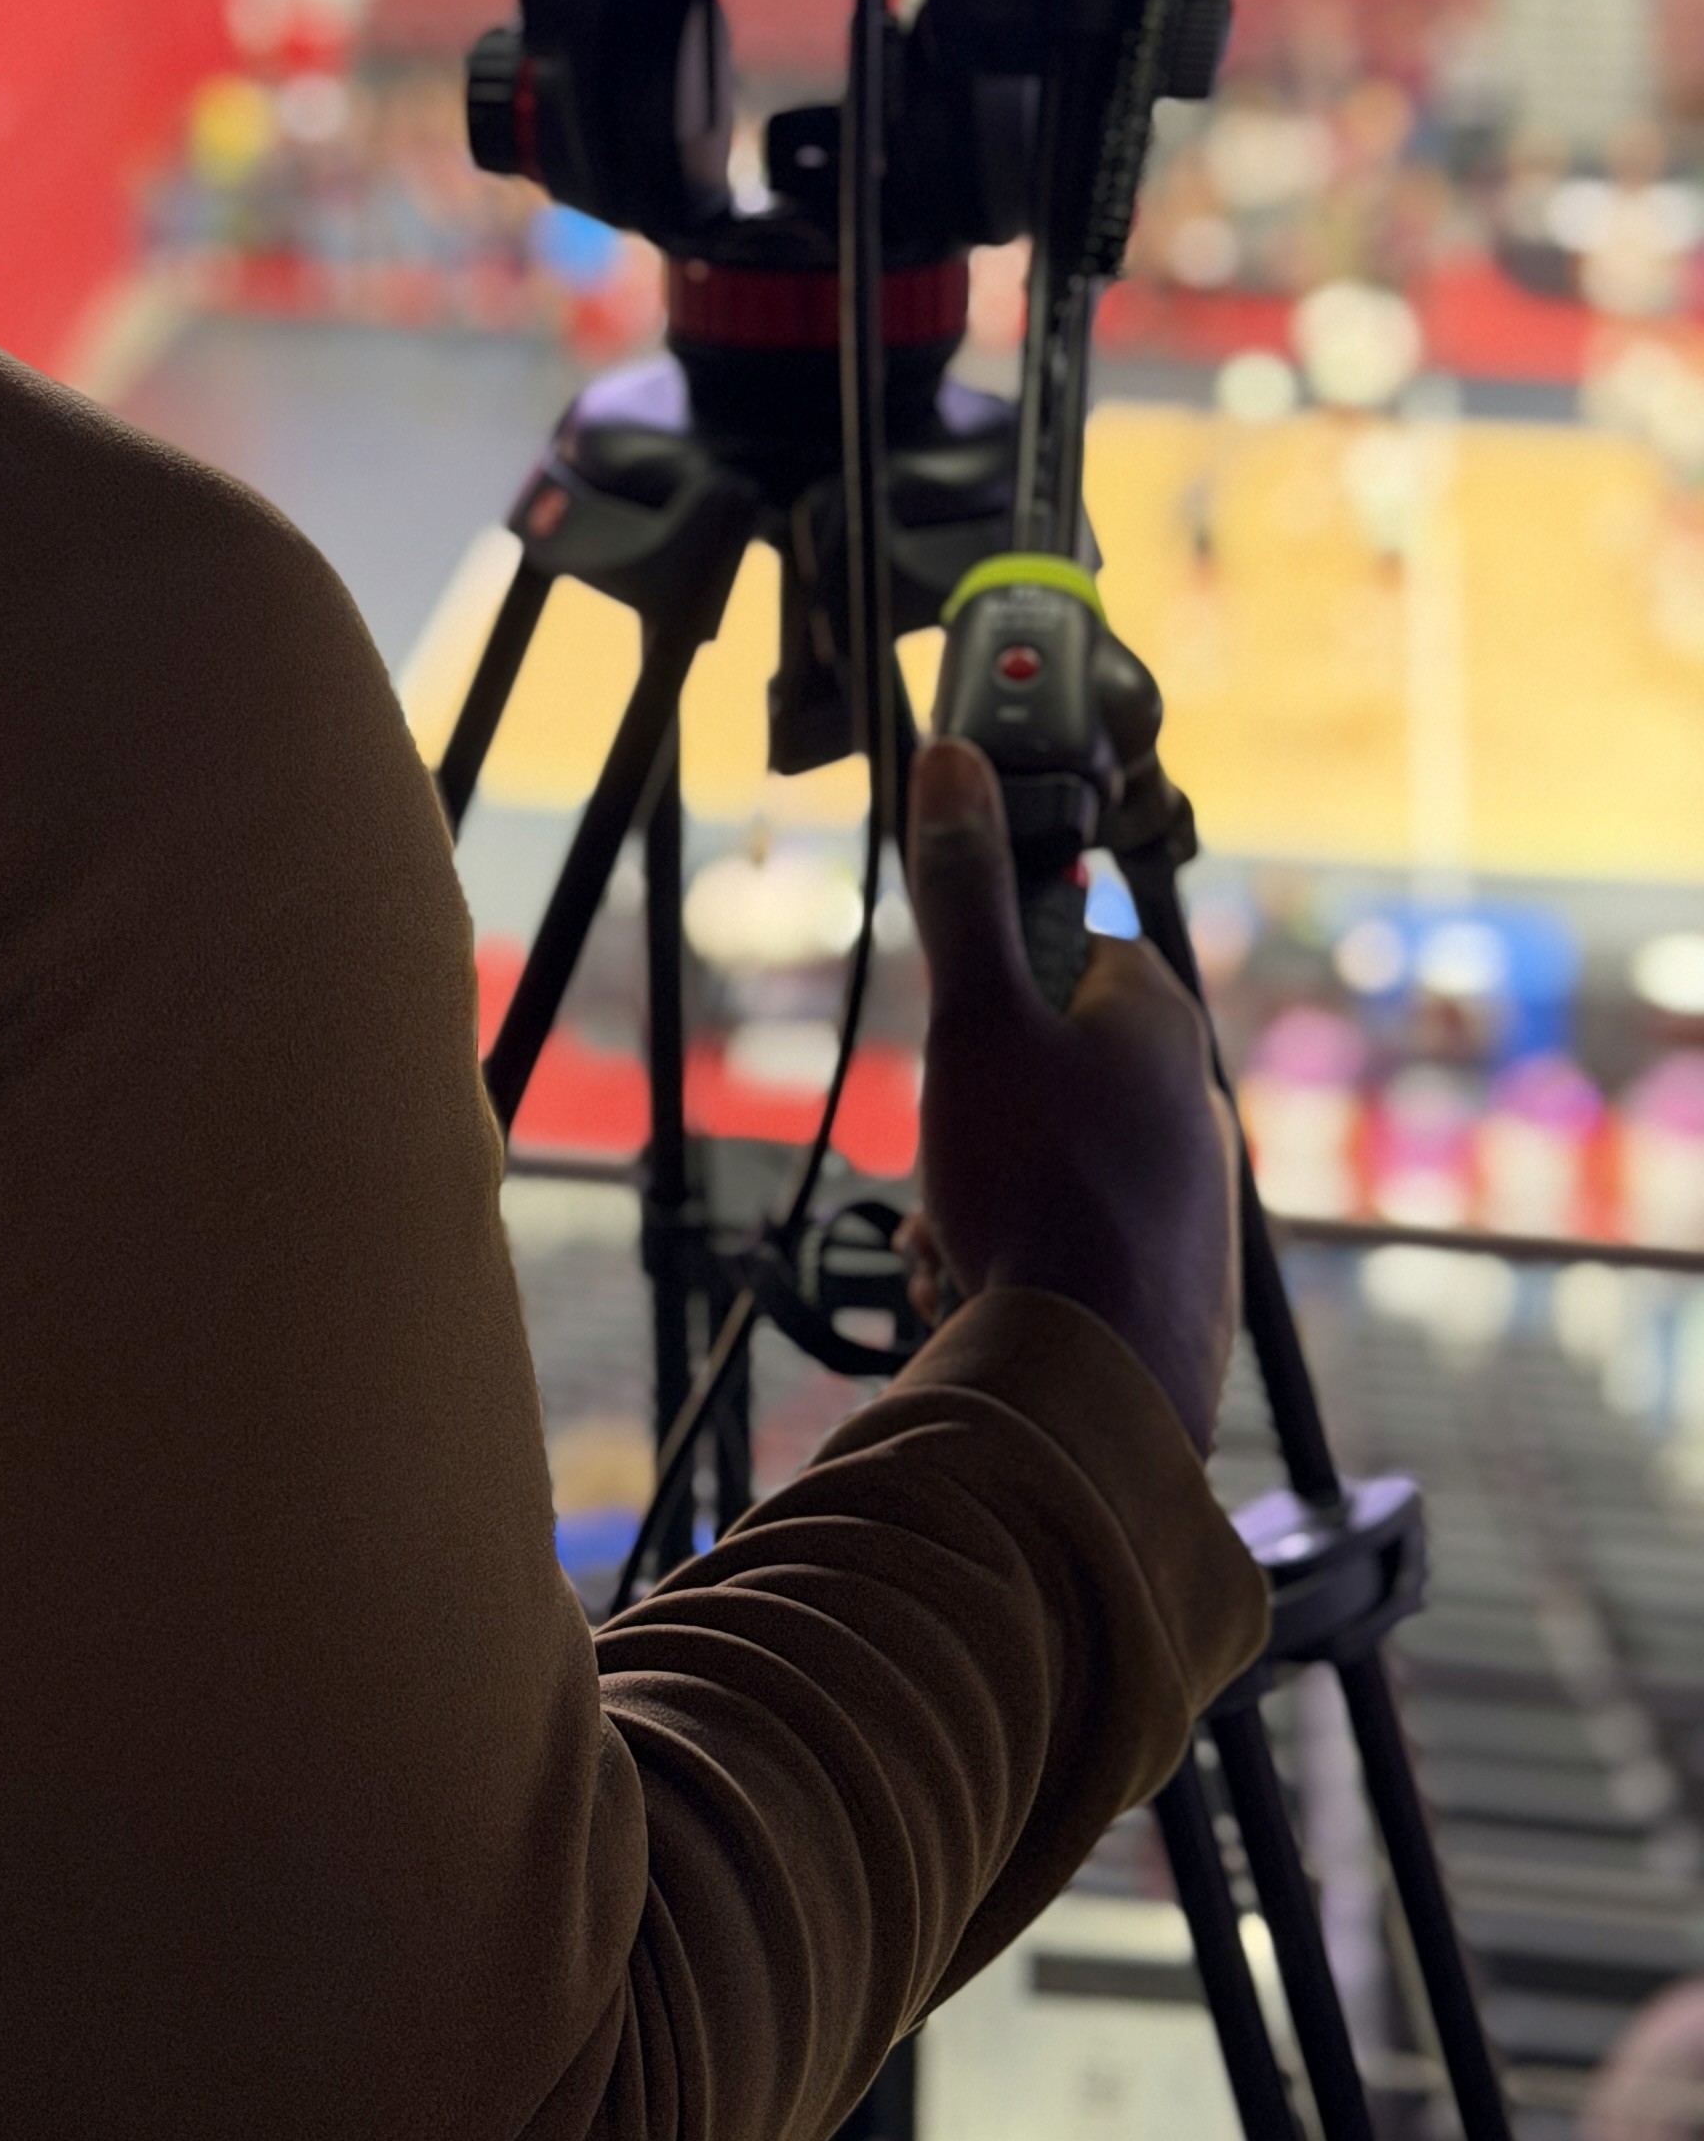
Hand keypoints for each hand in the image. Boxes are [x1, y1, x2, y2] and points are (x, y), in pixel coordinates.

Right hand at [901, 736, 1240, 1454]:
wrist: (1095, 1381)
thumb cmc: (1039, 1188)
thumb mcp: (974, 1017)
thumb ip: (962, 886)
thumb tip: (955, 758)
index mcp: (1158, 1018)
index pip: (1065, 948)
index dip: (993, 982)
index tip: (957, 1027)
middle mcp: (1192, 1097)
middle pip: (1047, 1062)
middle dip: (974, 1109)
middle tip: (947, 1152)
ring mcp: (1192, 1192)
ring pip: (1050, 1156)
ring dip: (980, 1189)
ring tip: (957, 1237)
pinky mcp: (1178, 1272)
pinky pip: (1073, 1234)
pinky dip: (1015, 1250)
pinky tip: (980, 1285)